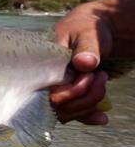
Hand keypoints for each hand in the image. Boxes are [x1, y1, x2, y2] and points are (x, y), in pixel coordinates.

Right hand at [50, 1, 113, 124]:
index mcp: (43, 67)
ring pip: (67, 112)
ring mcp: (55, 90)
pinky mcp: (66, 95)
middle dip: (86, 97)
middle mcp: (44, 82)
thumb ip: (86, 48)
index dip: (74, 91)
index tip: (91, 74)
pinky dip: (89, 116)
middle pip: (60, 107)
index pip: (52, 94)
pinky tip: (101, 118)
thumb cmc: (86, 28)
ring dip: (90, 103)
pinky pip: (73, 112)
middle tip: (101, 75)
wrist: (92, 28)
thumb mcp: (88, 32)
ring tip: (102, 79)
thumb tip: (84, 63)